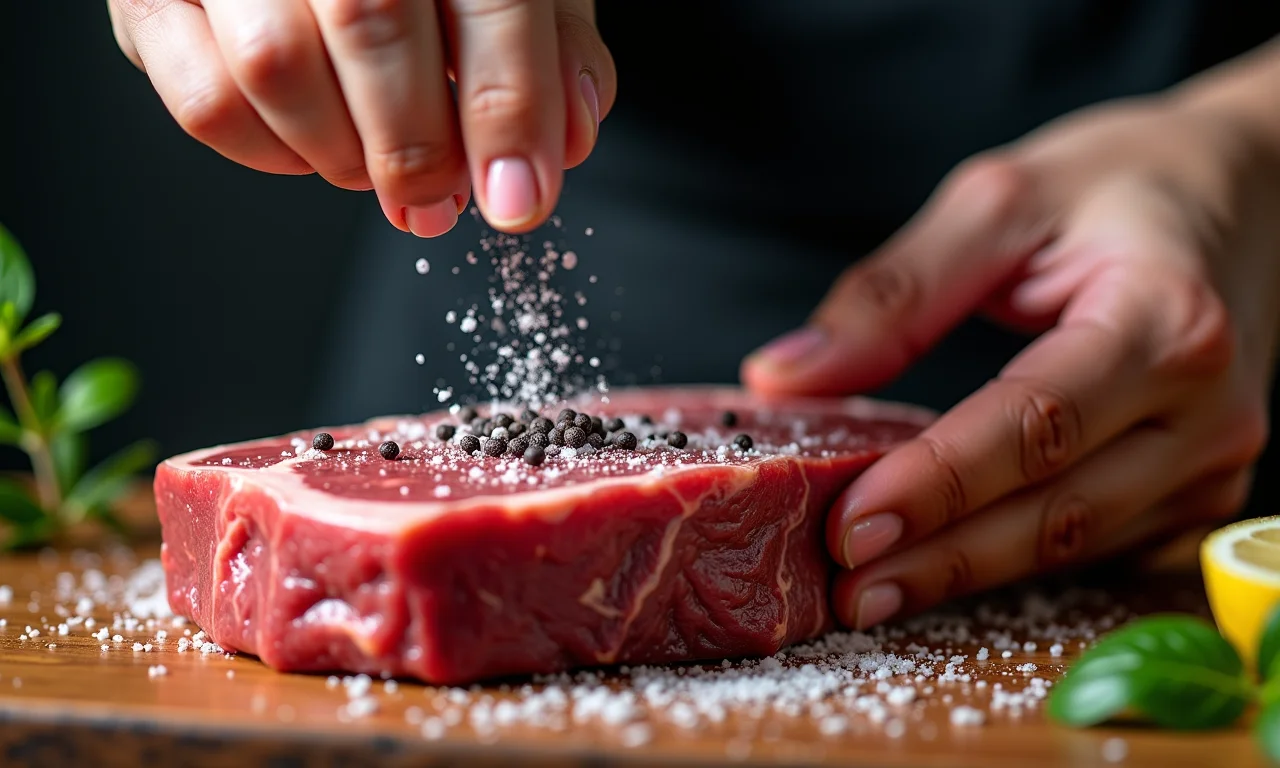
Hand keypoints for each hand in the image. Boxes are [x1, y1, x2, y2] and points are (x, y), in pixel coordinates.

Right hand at [106, 0, 614, 235]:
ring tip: (377, 169)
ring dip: (343, 154)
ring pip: (274, 66)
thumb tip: (566, 139)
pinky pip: (206, 101)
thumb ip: (548, 44)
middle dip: (419, 146)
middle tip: (440, 203)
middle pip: (372, 21)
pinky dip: (271, 153)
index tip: (520, 198)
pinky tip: (310, 144)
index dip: (510, 108)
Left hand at [742, 83, 1279, 628]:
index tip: (849, 525)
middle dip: (942, 556)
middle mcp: (1207, 407)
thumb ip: (892, 293)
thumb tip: (785, 375)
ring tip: (869, 594)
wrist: (1249, 188)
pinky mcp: (1201, 486)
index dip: (938, 483)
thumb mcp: (999, 200)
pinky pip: (1099, 542)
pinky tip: (940, 566)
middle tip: (843, 587)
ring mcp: (1214, 458)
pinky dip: (1015, 559)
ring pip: (1076, 540)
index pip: (1036, 424)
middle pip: (1058, 507)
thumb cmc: (1122, 183)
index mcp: (1165, 320)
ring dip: (969, 574)